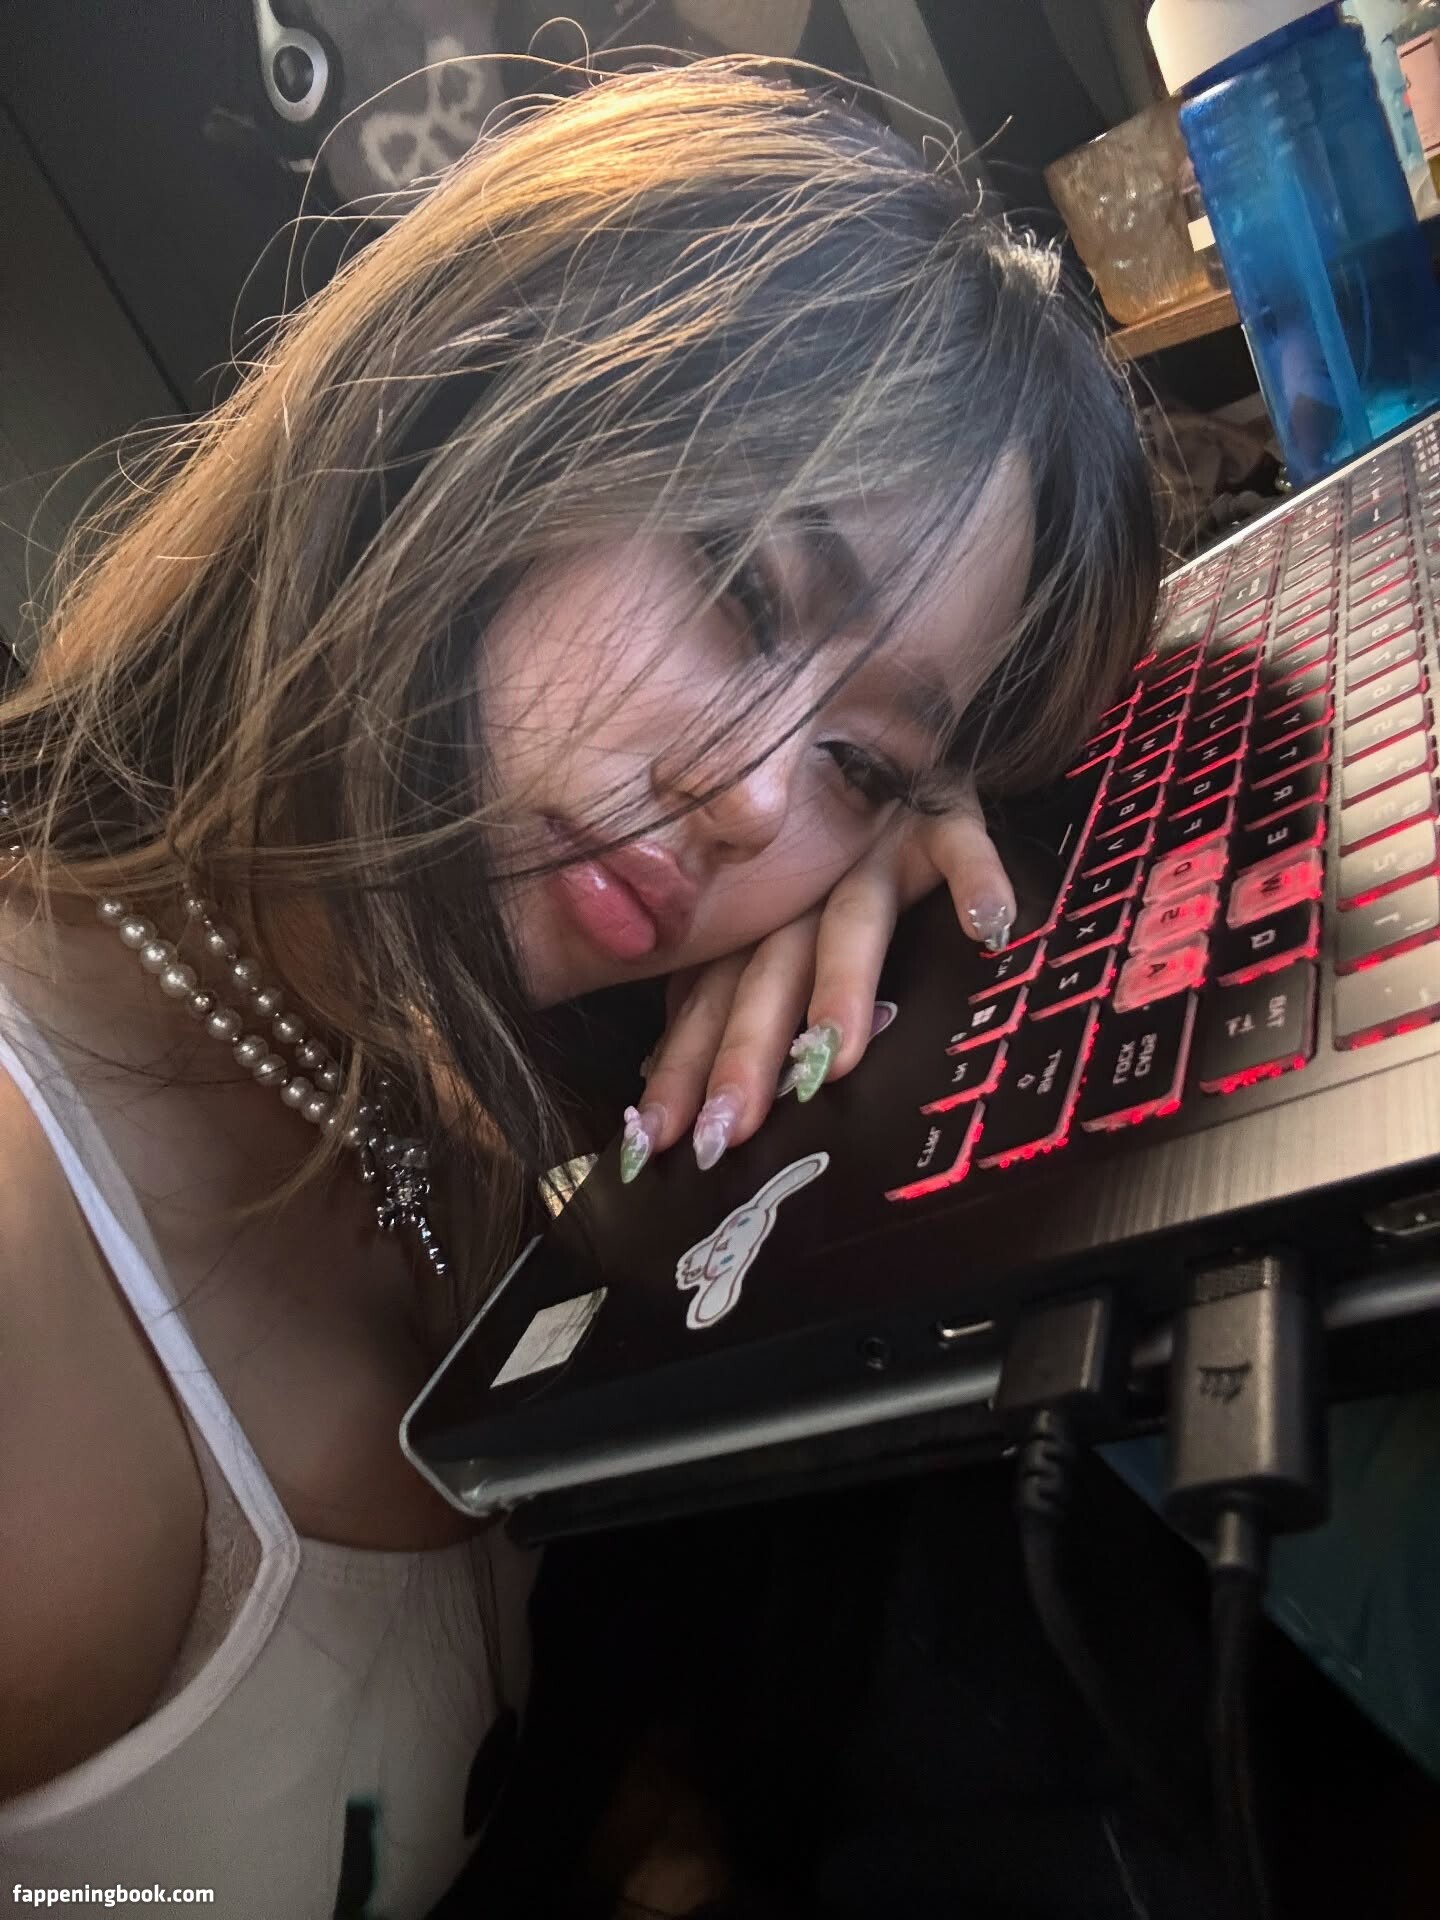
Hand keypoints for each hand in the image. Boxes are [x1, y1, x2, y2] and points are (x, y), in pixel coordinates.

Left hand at [619, 784, 1015, 1179]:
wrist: (879, 715)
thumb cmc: (821, 846)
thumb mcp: (767, 920)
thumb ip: (725, 991)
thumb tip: (652, 1085)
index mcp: (756, 920)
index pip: (709, 1001)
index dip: (682, 1069)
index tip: (650, 1145)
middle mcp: (802, 889)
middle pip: (768, 975)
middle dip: (745, 1052)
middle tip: (729, 1127)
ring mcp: (871, 851)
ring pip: (848, 920)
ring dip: (841, 982)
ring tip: (837, 1051)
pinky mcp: (939, 813)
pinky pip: (958, 843)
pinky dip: (974, 878)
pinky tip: (989, 926)